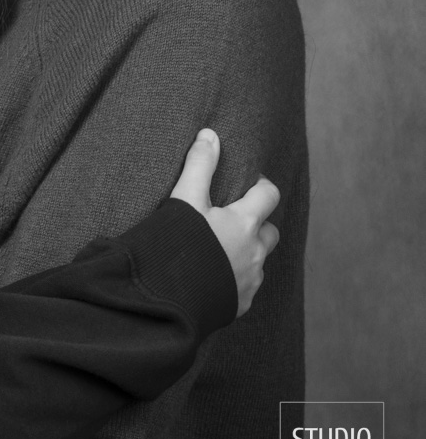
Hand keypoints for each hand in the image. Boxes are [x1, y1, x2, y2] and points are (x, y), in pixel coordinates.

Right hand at [170, 128, 280, 317]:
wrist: (168, 297)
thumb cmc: (179, 243)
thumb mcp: (185, 198)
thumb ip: (199, 165)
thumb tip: (210, 134)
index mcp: (244, 223)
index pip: (268, 195)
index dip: (261, 185)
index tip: (248, 182)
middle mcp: (254, 253)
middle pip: (270, 231)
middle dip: (257, 222)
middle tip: (232, 217)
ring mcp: (249, 281)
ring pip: (258, 261)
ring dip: (246, 252)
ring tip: (219, 248)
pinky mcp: (239, 304)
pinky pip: (245, 286)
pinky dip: (235, 277)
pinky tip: (212, 275)